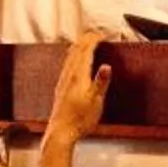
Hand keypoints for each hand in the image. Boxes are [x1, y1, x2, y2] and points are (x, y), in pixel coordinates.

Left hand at [44, 31, 110, 145]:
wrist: (61, 132)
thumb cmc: (79, 120)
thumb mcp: (96, 101)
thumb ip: (101, 82)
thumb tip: (107, 66)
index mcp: (78, 76)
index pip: (85, 51)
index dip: (94, 40)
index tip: (101, 35)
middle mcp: (68, 75)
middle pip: (76, 50)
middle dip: (86, 39)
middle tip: (95, 34)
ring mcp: (63, 81)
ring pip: (69, 56)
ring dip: (78, 46)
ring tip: (84, 42)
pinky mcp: (60, 88)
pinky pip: (66, 64)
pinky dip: (72, 56)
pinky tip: (73, 62)